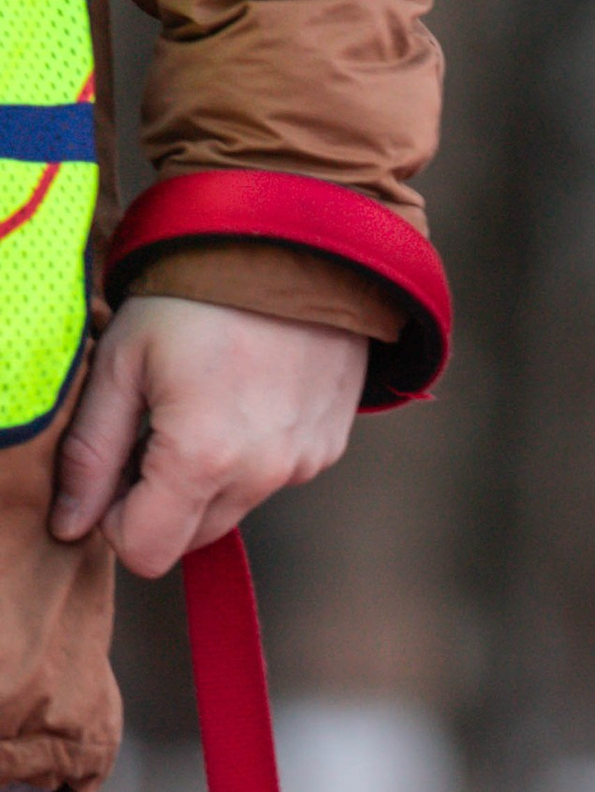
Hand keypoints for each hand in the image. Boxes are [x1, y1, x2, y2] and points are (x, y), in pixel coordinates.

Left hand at [50, 293, 368, 578]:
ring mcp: (303, 463)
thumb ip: (90, 453)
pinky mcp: (328, 447)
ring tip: (203, 397)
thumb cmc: (195, 291)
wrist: (295, 239)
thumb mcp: (121, 362)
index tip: (113, 467)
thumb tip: (69, 525)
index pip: (146, 552)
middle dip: (160, 500)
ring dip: (207, 475)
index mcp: (202, 459)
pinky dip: (251, 451)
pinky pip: (274, 475)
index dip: (114, 521)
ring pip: (233, 506)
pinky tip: (246, 391)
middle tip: (152, 425)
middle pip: (190, 537)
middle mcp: (262, 475)